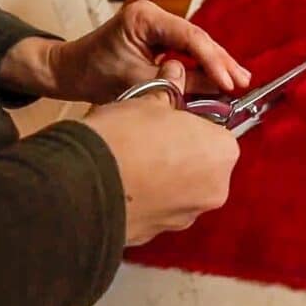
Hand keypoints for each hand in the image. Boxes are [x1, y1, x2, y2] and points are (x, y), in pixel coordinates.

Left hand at [0, 0, 250, 103]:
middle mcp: (155, 15)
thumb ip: (179, 84)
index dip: (212, 60)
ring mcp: (158, 25)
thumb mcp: (139, 84)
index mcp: (145, 17)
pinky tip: (220, 80)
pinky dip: (202, 67)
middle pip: (198, 38)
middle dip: (221, 62)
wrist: (68, 71)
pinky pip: (187, 51)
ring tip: (239, 82)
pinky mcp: (158, 38)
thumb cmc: (93, 74)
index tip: (228, 82)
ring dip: (216, 65)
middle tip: (243, 82)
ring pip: (196, 45)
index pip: (189, 36)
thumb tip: (218, 91)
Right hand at [82, 62, 239, 244]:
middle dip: (181, 151)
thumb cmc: (125, 136)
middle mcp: (216, 189)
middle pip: (204, 163)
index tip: (171, 119)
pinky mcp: (159, 233)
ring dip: (164, 176)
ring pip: (182, 188)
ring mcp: (188, 216)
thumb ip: (169, 90)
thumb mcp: (149, 100)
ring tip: (132, 160)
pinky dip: (147, 197)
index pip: (218, 132)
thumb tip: (175, 72)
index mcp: (223, 152)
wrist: (82, 185)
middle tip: (149, 137)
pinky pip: (159, 208)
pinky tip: (124, 181)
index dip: (194, 123)